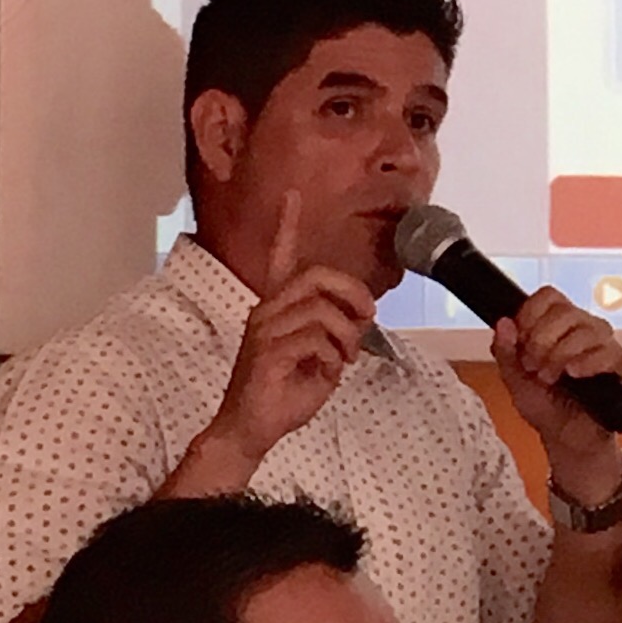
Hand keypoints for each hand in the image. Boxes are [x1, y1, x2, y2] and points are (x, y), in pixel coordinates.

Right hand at [177, 194, 372, 484]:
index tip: (293, 193)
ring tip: (343, 357)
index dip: (287, 225)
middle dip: (353, 293)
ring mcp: (264, 329)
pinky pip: (317, 338)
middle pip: (317, 275)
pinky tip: (327, 370)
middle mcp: (266, 310)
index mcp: (278, 307)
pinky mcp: (267, 351)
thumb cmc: (286, 391)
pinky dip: (334, 355)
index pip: (281, 257)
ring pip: (323, 310)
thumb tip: (361, 314)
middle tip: (367, 318)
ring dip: (347, 337)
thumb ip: (338, 329)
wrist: (254, 428)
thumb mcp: (322, 356)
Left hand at [492, 288, 621, 499]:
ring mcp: (604, 347)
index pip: (550, 296)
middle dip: (542, 339)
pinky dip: (589, 361)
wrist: (567, 440)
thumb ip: (506, 353)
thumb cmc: (546, 408)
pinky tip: (574, 374)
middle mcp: (583, 330)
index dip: (531, 311)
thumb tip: (503, 322)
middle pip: (567, 310)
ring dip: (562, 353)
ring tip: (551, 377)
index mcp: (557, 327)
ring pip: (588, 329)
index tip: (520, 337)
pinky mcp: (621, 368)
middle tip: (534, 366)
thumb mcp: (515, 382)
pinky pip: (610, 351)